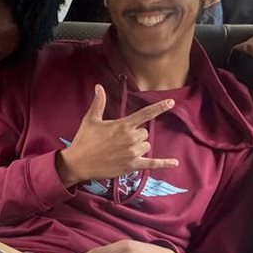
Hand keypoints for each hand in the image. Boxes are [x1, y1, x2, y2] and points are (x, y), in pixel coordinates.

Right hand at [55, 86, 177, 187]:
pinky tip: (174, 163)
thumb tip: (99, 86)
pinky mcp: (132, 166)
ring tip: (121, 150)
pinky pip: (152, 164)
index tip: (171, 102)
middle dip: (136, 134)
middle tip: (118, 139)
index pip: (145, 113)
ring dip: (138, 147)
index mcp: (123, 125)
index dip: (159, 107)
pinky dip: (164, 163)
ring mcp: (132, 153)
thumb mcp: (90, 120)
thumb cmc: (84, 140)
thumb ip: (98, 103)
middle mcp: (130, 138)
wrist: (78, 163)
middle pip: (145, 132)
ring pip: (146, 146)